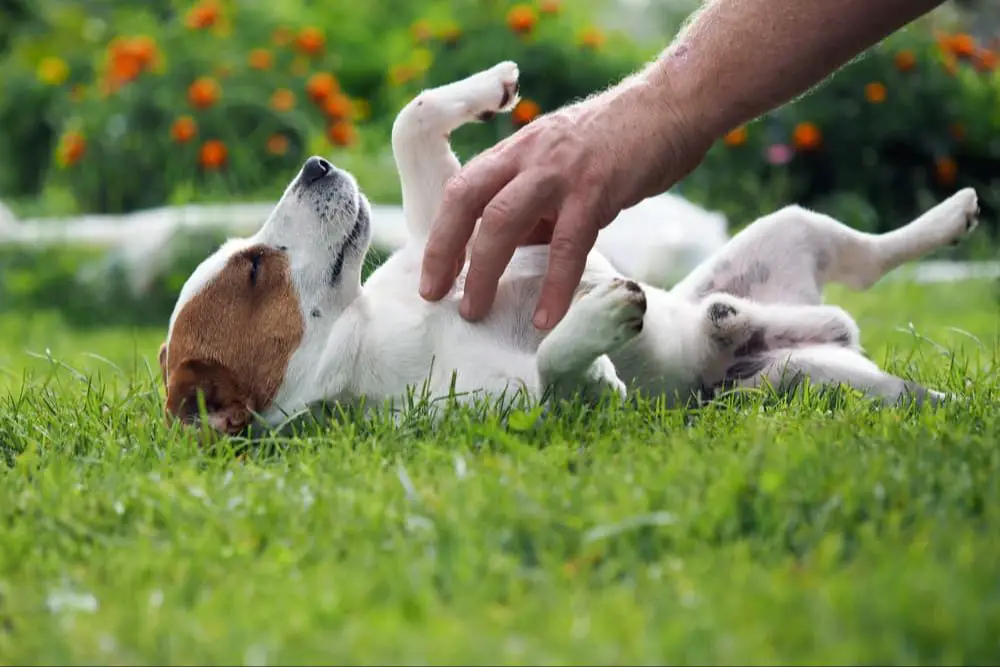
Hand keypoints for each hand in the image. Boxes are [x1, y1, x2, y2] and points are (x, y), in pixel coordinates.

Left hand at [418, 77, 710, 329]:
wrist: (674, 104)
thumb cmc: (620, 143)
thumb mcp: (562, 165)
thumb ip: (535, 205)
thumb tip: (511, 255)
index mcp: (516, 151)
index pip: (461, 190)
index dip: (441, 234)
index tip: (433, 276)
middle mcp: (528, 155)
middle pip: (467, 201)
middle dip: (445, 251)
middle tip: (436, 296)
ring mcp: (560, 170)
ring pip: (503, 220)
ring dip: (484, 270)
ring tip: (475, 311)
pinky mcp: (598, 187)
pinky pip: (568, 244)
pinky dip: (554, 286)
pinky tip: (546, 318)